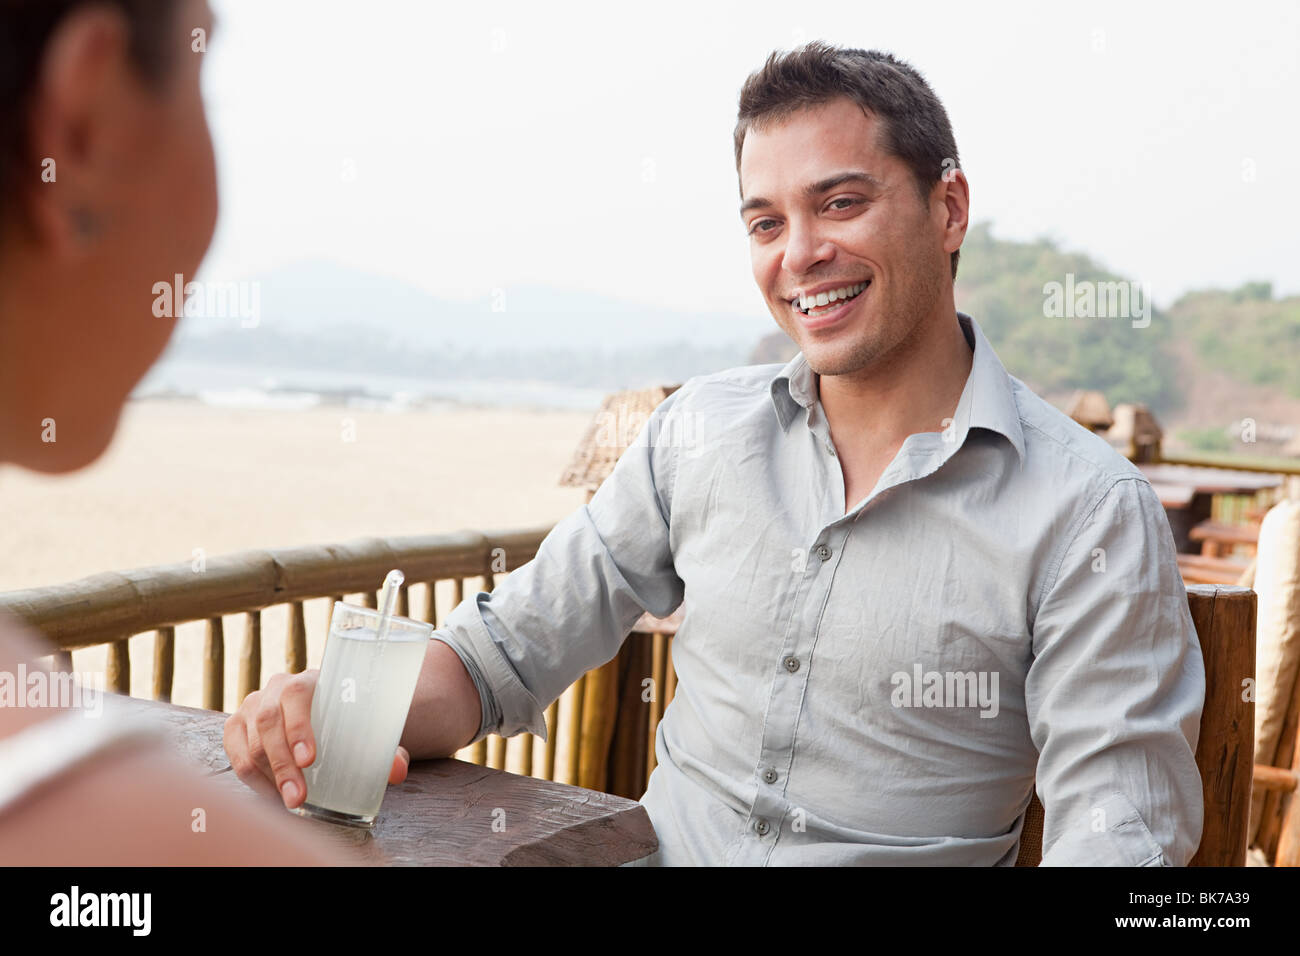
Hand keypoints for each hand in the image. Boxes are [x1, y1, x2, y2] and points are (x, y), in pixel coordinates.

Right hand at [223, 670, 409, 808]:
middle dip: (283, 764)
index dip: (299, 725)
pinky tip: (272, 796)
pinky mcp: (236, 726)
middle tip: (299, 797)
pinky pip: (237, 756)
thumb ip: (386, 750)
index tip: (310, 759)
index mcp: (310, 680)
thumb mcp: (367, 728)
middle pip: (269, 722)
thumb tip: (398, 771)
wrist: (323, 710)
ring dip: (269, 777)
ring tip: (290, 803)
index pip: (297, 694)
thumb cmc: (348, 721)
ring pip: (250, 743)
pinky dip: (253, 780)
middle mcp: (275, 688)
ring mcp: (252, 706)